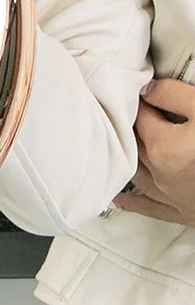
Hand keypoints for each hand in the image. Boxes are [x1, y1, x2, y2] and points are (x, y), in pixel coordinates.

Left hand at [113, 79, 194, 225]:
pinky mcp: (184, 214)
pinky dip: (133, 202)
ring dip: (129, 158)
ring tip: (120, 144)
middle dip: (134, 126)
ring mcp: (170, 197)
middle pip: (134, 144)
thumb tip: (148, 90)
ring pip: (136, 173)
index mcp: (163, 146)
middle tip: (136, 113)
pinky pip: (150, 208)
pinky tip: (121, 198)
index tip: (145, 92)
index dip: (143, 100)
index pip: (140, 115)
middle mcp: (159, 173)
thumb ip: (174, 95)